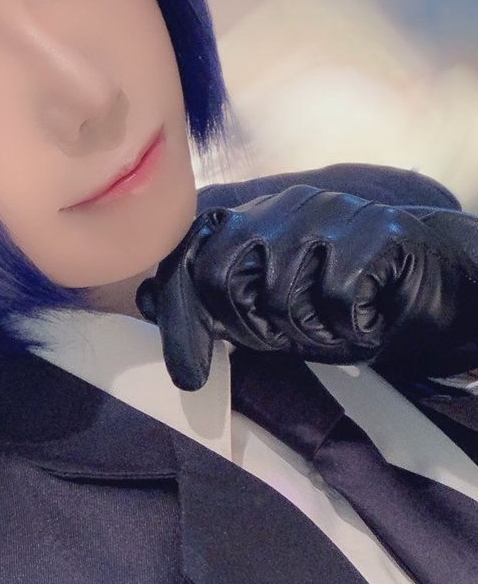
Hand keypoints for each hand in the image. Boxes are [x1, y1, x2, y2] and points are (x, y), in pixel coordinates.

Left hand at [135, 185, 477, 389]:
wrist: (438, 283)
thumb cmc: (348, 300)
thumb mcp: (275, 311)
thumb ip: (220, 304)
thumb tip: (144, 299)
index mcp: (253, 220)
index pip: (191, 255)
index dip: (178, 313)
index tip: (187, 374)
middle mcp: (283, 208)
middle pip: (222, 272)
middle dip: (246, 328)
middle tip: (285, 341)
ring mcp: (329, 214)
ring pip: (279, 293)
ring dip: (307, 332)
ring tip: (335, 326)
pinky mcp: (373, 232)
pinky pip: (335, 297)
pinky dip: (349, 326)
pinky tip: (367, 319)